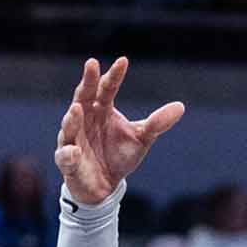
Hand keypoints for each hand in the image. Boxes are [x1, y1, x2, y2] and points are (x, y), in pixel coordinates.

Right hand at [53, 57, 183, 204]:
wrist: (105, 186)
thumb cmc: (119, 155)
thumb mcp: (141, 138)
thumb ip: (157, 123)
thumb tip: (181, 106)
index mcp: (102, 110)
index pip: (107, 88)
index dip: (114, 76)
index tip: (123, 61)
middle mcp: (85, 119)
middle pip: (83, 97)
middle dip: (87, 82)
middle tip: (92, 65)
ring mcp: (73, 139)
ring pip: (69, 126)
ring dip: (72, 118)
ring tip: (77, 108)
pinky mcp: (68, 162)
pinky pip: (65, 156)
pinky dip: (68, 153)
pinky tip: (74, 151)